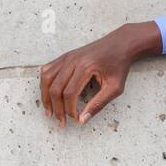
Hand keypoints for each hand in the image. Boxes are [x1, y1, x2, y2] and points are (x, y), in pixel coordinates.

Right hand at [39, 21, 160, 127]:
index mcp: (85, 67)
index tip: (75, 119)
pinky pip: (48, 70)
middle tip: (61, 121)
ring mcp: (67, 57)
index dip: (69, 110)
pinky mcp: (65, 56)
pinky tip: (48, 94)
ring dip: (46, 97)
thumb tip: (82, 120)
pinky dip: (45, 83)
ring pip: (47, 79)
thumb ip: (98, 104)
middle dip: (56, 108)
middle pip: (55, 88)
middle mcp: (72, 60)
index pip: (69, 93)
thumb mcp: (115, 87)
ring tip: (49, 111)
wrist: (120, 44)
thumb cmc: (119, 65)